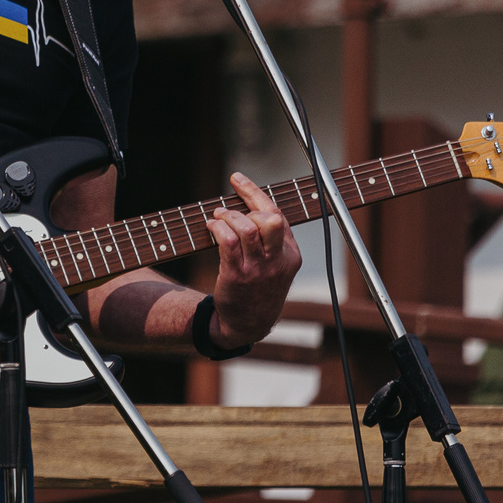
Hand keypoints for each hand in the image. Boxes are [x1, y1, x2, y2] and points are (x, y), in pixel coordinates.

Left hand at [207, 171, 300, 347]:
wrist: (249, 324)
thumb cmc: (260, 288)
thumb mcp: (277, 265)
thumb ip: (271, 239)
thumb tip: (248, 204)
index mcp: (291, 254)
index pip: (277, 215)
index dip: (255, 193)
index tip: (237, 179)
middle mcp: (277, 261)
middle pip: (269, 219)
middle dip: (246, 206)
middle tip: (228, 209)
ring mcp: (258, 269)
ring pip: (247, 229)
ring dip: (228, 216)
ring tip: (217, 218)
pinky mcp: (237, 276)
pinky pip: (228, 243)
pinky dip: (217, 229)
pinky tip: (211, 228)